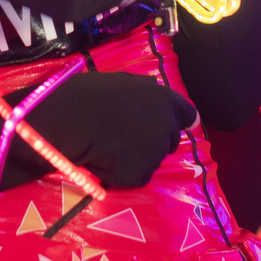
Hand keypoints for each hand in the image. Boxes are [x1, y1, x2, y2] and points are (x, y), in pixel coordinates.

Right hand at [5, 71, 195, 189]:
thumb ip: (144, 92)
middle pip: (169, 140)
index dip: (181, 121)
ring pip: (150, 160)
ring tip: (108, 148)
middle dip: (153, 142)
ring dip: (135, 157)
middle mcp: (168, 127)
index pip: (187, 114)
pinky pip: (133, 176)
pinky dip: (121, 173)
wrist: (72, 119)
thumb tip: (153, 89)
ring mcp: (156, 153)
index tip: (181, 126)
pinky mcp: (142, 175)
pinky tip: (103, 162)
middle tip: (127, 139)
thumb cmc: (92, 95)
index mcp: (165, 100)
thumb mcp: (123, 83)